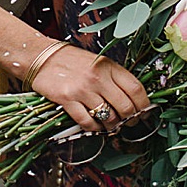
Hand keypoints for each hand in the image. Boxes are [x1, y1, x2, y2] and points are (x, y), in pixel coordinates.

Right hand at [29, 43, 151, 132]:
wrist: (42, 57)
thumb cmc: (72, 61)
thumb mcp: (98, 62)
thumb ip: (114, 78)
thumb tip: (132, 100)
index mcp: (109, 66)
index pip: (136, 89)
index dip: (144, 105)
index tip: (143, 112)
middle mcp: (98, 77)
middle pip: (125, 107)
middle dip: (129, 119)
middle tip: (128, 122)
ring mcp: (83, 89)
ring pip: (108, 117)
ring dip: (112, 126)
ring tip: (111, 125)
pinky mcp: (67, 99)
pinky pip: (87, 122)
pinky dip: (94, 129)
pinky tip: (95, 126)